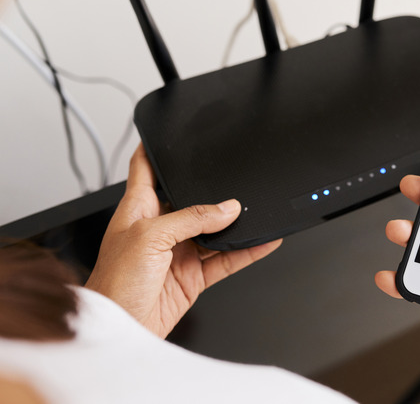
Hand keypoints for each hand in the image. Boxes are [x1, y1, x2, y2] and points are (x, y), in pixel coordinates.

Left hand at [86, 145, 281, 337]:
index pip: (146, 169)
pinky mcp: (193, 276)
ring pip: (214, 231)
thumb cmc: (113, 284)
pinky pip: (226, 259)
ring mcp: (177, 252)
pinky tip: (262, 242)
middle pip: (192, 201)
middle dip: (213, 192)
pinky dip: (247, 251)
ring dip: (234, 224)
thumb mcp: (150, 236)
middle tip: (236, 182)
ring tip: (257, 212)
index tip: (169, 132)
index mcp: (138, 208)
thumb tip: (226, 209)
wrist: (119, 329)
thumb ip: (191, 219)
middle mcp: (159, 228)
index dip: (155, 149)